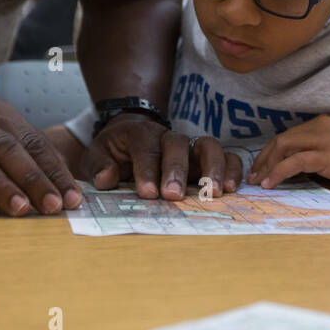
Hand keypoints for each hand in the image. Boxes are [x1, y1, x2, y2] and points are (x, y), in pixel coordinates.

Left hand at [79, 113, 242, 198]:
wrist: (131, 135)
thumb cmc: (115, 151)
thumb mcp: (97, 154)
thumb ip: (99, 165)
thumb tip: (107, 178)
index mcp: (139, 134)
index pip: (145, 149)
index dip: (147, 170)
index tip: (147, 193)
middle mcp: (168, 137)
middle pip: (177, 145)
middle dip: (176, 170)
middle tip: (174, 195)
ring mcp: (190, 146)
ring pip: (208, 146)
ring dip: (213, 168)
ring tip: (214, 193)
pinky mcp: (206, 157)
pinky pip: (226, 156)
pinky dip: (232, 170)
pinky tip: (232, 189)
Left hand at [248, 114, 329, 188]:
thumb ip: (317, 152)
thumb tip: (294, 168)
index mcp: (322, 123)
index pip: (287, 136)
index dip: (270, 152)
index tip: (261, 167)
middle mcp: (320, 127)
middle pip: (281, 140)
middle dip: (263, 159)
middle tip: (254, 177)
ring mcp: (324, 140)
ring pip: (284, 148)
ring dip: (267, 166)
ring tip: (259, 182)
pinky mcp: (328, 156)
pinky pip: (296, 162)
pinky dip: (279, 172)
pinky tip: (272, 183)